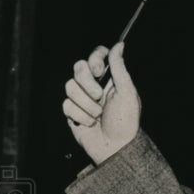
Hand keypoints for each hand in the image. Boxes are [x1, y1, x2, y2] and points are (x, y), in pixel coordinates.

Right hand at [62, 42, 140, 164]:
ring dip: (86, 104)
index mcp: (109, 79)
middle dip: (88, 83)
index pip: (96, 55)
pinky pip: (66, 105)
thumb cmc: (126, 122)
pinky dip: (80, 116)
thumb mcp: (127, 93)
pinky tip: (90, 124)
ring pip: (70, 87)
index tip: (98, 69)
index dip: (94, 58)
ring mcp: (81, 98)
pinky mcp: (71, 112)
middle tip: (99, 97)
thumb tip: (119, 44)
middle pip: (78, 67)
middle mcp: (94, 85)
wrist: (115, 148)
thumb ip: (120, 68)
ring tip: (98, 116)